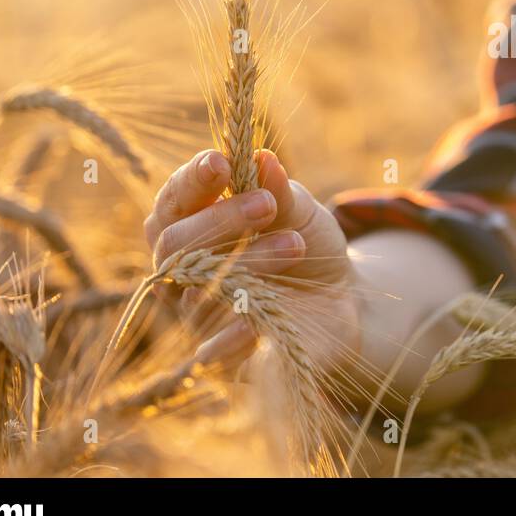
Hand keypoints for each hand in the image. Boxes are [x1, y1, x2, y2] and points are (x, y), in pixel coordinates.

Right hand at [143, 148, 361, 373]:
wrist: (342, 299)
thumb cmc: (307, 243)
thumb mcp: (301, 212)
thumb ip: (280, 191)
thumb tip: (262, 159)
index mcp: (193, 225)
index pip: (174, 200)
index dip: (191, 181)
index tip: (220, 162)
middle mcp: (184, 270)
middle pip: (174, 245)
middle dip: (220, 220)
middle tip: (266, 205)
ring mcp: (199, 314)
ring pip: (199, 290)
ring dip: (248, 263)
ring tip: (295, 245)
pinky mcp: (222, 356)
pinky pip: (210, 350)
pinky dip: (232, 331)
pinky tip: (254, 319)